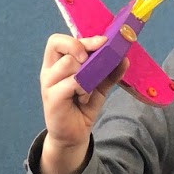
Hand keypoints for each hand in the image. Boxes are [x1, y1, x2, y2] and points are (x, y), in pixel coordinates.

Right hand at [37, 32, 124, 173]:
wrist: (74, 134)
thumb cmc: (83, 107)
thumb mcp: (100, 85)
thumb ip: (110, 71)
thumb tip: (124, 58)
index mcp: (57, 64)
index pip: (58, 41)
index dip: (79, 39)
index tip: (102, 43)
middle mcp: (49, 71)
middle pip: (62, 47)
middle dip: (84, 50)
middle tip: (96, 63)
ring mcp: (48, 84)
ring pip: (68, 64)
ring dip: (86, 73)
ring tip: (88, 89)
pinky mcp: (52, 98)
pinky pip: (71, 83)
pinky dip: (84, 87)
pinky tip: (85, 97)